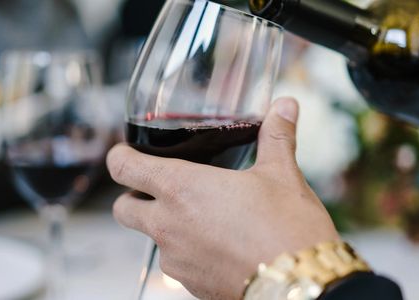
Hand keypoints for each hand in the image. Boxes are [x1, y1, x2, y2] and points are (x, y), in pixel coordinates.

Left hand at [107, 98, 339, 298]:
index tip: (126, 152)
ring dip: (164, 225)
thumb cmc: (288, 230)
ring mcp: (176, 260)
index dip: (119, 156)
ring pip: (151, 238)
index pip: (123, 167)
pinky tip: (219, 244)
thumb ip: (276, 136)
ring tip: (203, 216)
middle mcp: (168, 225)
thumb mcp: (282, 175)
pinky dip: (187, 251)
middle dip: (133, 195)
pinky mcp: (189, 285)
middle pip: (122, 208)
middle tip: (161, 187)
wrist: (299, 288)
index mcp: (182, 188)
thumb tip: (284, 106)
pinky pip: (175, 263)